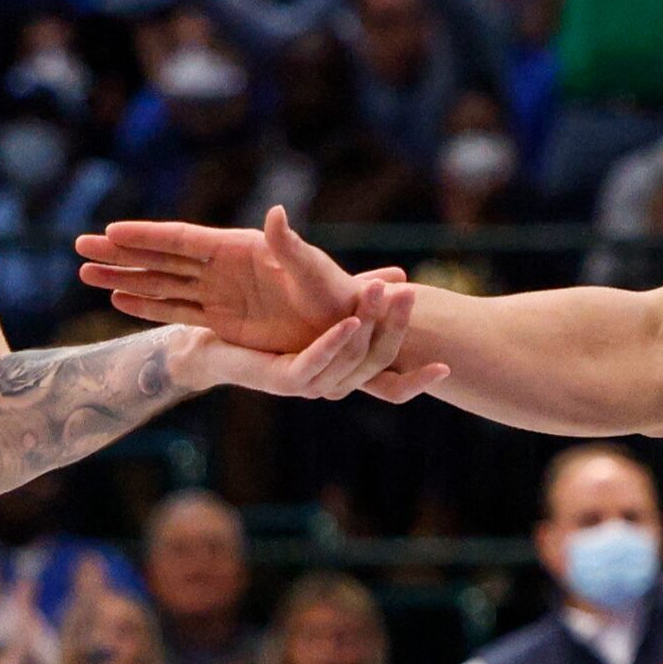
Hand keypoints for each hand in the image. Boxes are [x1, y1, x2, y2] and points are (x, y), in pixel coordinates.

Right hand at [82, 206, 358, 354]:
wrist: (344, 322)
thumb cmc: (334, 294)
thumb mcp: (311, 269)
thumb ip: (289, 245)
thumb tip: (276, 213)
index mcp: (237, 249)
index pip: (179, 240)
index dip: (144, 236)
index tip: (108, 232)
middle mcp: (221, 267)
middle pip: (158, 257)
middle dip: (118, 253)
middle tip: (78, 247)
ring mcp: (217, 293)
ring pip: (158, 282)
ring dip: (123, 278)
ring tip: (84, 274)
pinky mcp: (220, 319)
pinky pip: (173, 309)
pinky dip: (145, 305)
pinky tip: (117, 301)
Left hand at [172, 277, 448, 402]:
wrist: (214, 341)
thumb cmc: (268, 324)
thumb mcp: (323, 303)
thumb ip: (359, 292)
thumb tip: (401, 275)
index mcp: (345, 374)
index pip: (393, 388)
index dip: (419, 382)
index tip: (448, 366)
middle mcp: (332, 386)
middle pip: (377, 364)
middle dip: (396, 327)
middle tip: (409, 293)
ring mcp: (308, 386)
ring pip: (348, 362)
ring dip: (367, 326)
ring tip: (380, 293)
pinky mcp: (282, 381)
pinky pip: (314, 364)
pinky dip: (333, 344)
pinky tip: (348, 322)